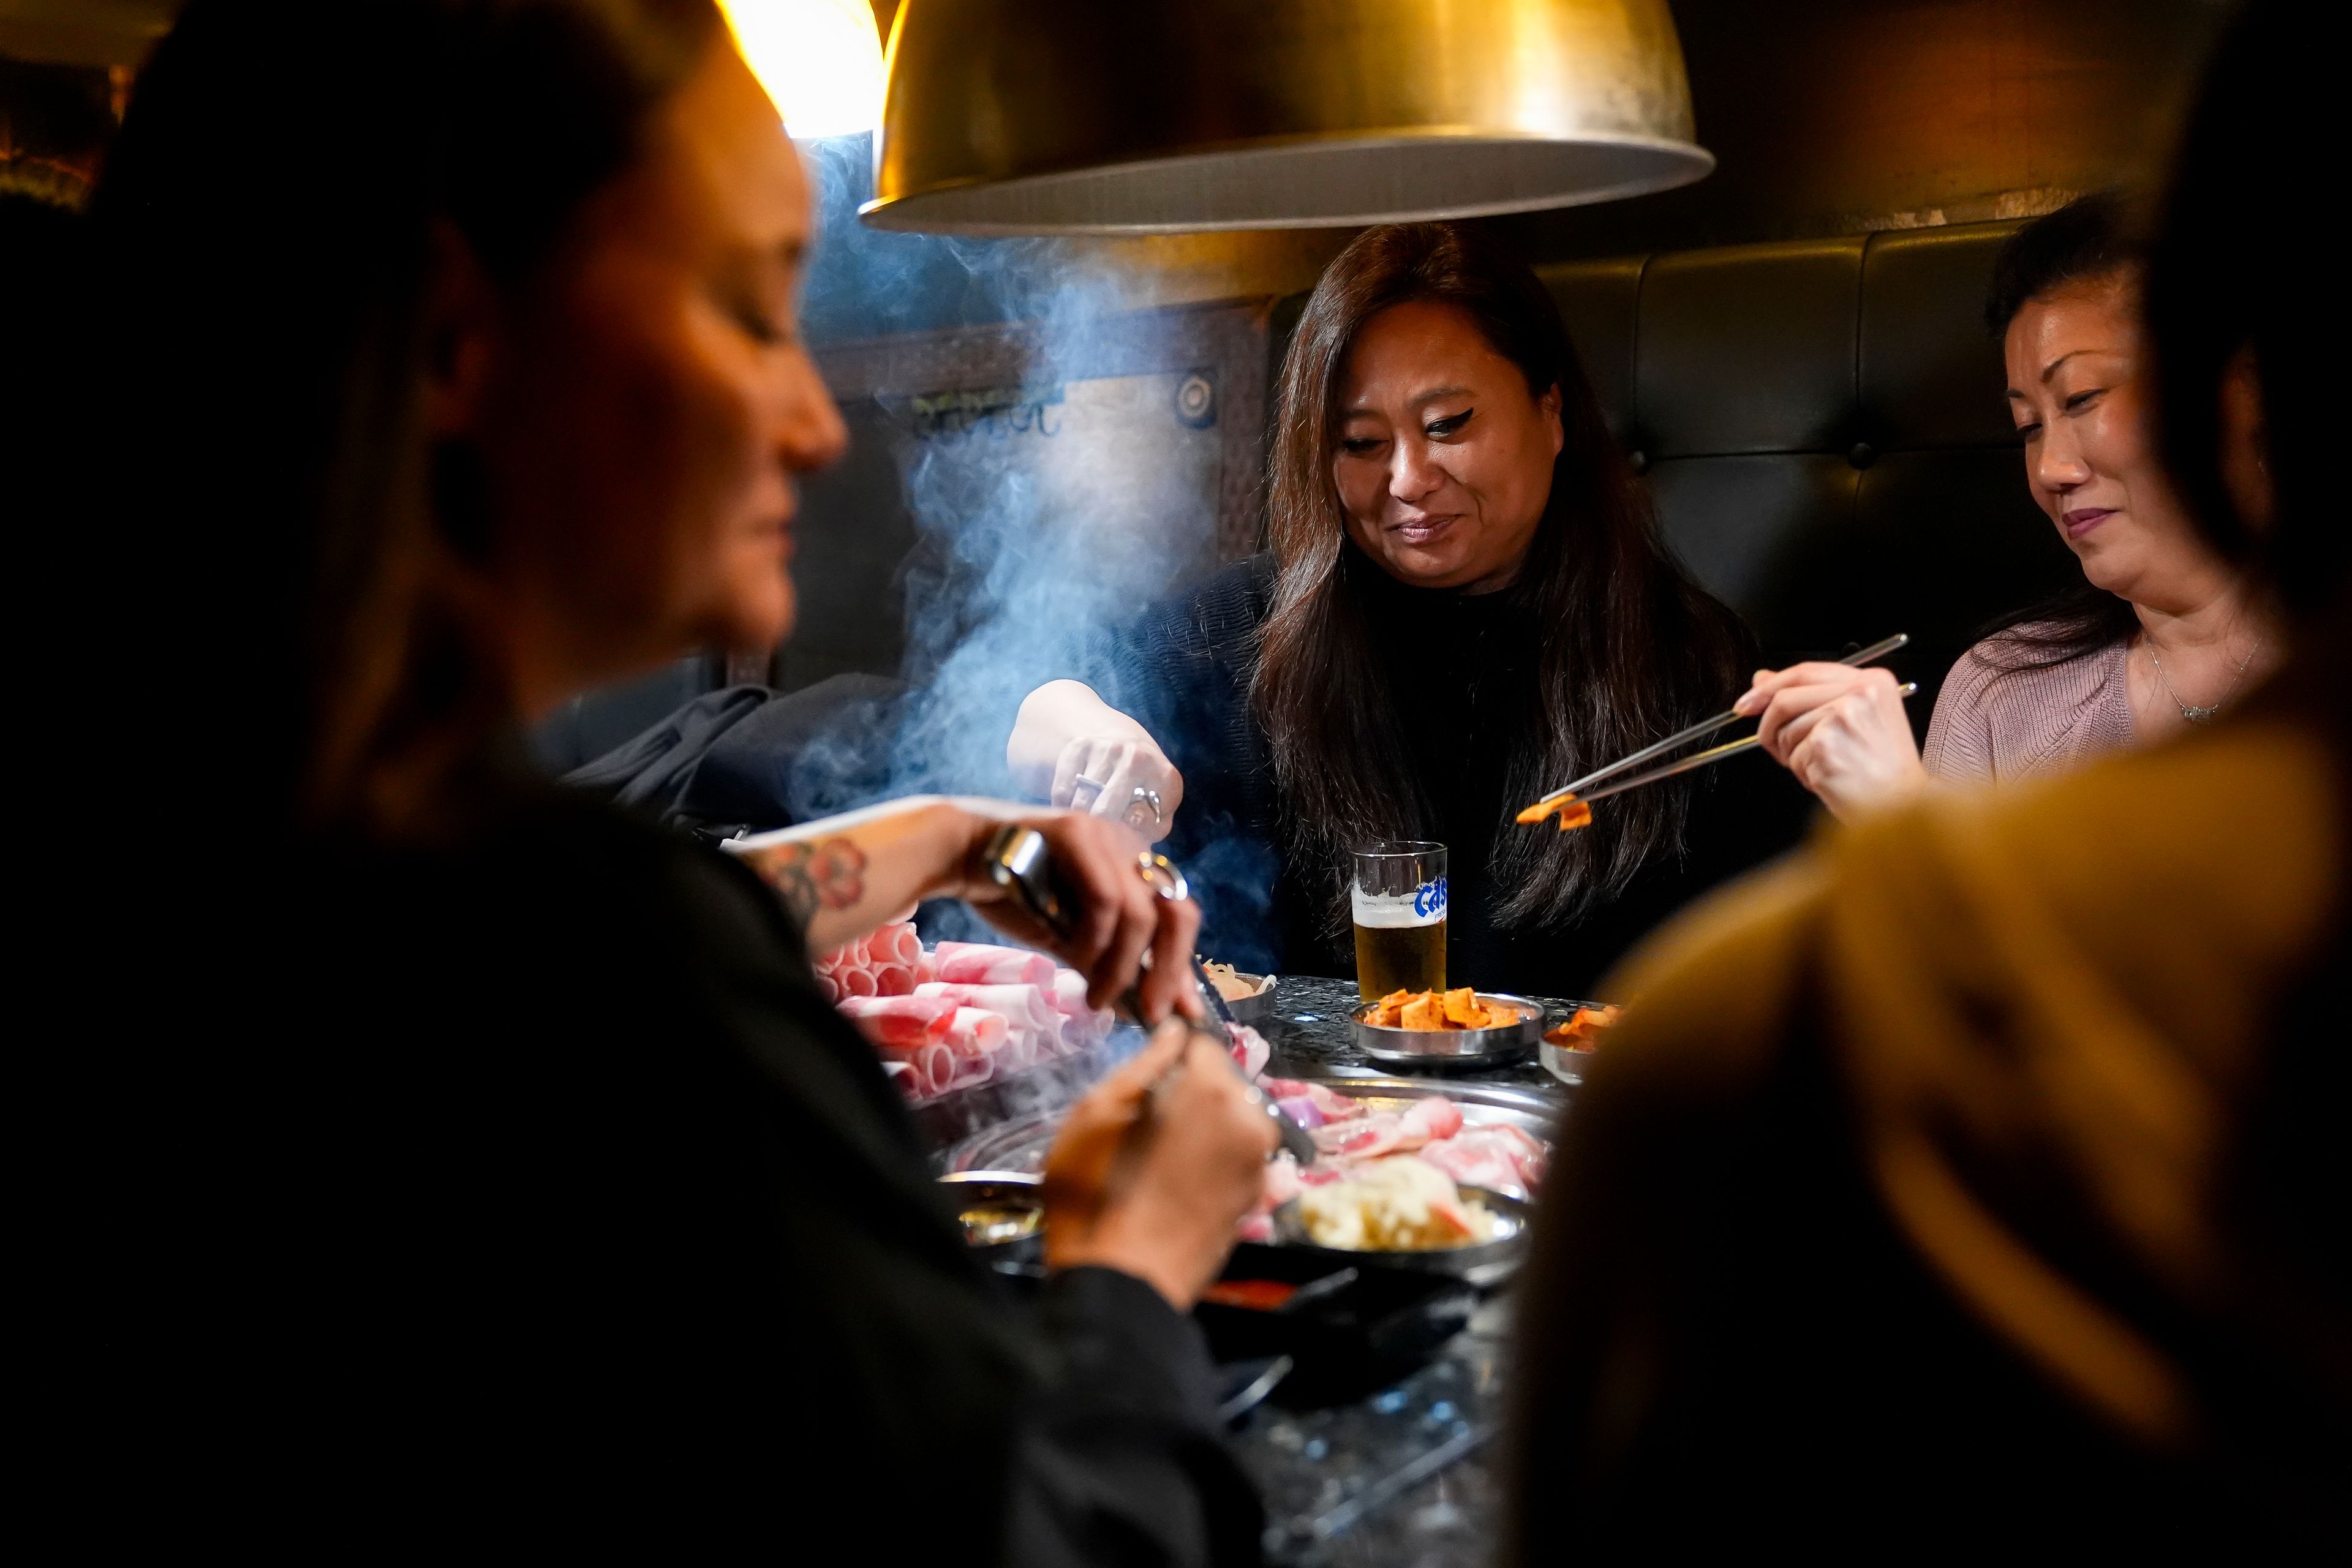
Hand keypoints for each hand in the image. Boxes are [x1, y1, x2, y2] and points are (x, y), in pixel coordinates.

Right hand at [942, 806, 1203, 1022]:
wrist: (959, 855)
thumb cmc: (1015, 894)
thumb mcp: (1071, 941)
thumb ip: (1108, 966)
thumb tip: (1144, 1012)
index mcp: (1136, 868)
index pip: (1179, 918)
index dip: (1182, 967)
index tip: (1182, 1013)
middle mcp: (1130, 846)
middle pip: (1177, 913)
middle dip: (1167, 971)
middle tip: (1150, 1014)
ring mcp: (1106, 835)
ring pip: (1142, 912)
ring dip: (1123, 966)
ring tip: (1098, 998)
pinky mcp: (1077, 832)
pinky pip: (1104, 898)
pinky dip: (1096, 941)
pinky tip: (1078, 962)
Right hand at [1007, 681, 1183, 842]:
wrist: (1126, 742)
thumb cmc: (1144, 790)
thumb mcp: (1160, 809)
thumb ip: (1151, 829)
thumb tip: (1130, 842)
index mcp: (1165, 778)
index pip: (1140, 820)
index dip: (1127, 836)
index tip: (1122, 837)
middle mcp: (1138, 757)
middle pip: (1106, 812)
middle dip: (1098, 829)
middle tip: (1097, 837)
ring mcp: (1108, 748)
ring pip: (1081, 803)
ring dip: (1079, 818)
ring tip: (1086, 821)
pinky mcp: (1080, 745)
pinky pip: (1063, 790)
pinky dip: (1062, 805)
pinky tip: (1073, 806)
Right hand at [1043, 1019, 1278, 1308]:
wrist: (1122, 1282)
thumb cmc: (1095, 1192)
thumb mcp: (1097, 1112)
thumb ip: (1144, 1064)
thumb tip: (1175, 1033)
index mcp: (1213, 1091)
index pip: (1201, 1043)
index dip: (1170, 1053)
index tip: (1145, 1075)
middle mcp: (1250, 1121)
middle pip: (1221, 1082)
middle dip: (1189, 1090)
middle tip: (1144, 1120)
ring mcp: (1259, 1164)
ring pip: (1231, 1119)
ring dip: (1202, 1124)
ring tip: (1157, 1153)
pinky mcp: (1256, 1199)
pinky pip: (1235, 1156)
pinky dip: (1212, 1157)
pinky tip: (1175, 1180)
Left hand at [1734, 663, 1926, 820]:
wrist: (1904, 805)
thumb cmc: (1884, 769)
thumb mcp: (1858, 720)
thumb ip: (1812, 695)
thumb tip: (1762, 679)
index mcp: (1873, 681)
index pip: (1805, 671)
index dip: (1770, 686)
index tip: (1749, 701)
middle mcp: (1859, 693)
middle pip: (1785, 698)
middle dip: (1768, 725)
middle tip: (1772, 745)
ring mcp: (1841, 717)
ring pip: (1786, 730)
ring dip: (1792, 755)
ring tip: (1824, 767)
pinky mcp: (1826, 744)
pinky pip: (1794, 757)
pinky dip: (1804, 774)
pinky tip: (1830, 778)